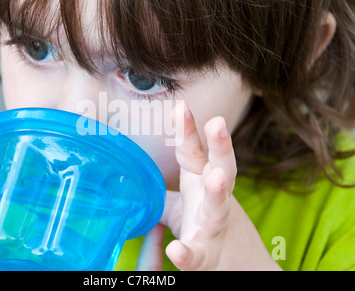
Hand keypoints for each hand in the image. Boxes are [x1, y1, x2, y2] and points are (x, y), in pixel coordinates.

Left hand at [136, 104, 280, 270]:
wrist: (236, 266)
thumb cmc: (206, 229)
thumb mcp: (183, 205)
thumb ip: (165, 190)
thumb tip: (136, 179)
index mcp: (202, 184)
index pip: (196, 151)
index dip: (188, 129)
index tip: (180, 105)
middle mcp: (213, 201)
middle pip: (220, 169)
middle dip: (220, 146)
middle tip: (218, 122)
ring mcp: (213, 227)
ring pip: (217, 207)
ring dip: (217, 192)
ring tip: (214, 178)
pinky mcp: (207, 256)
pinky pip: (196, 255)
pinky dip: (187, 253)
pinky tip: (175, 250)